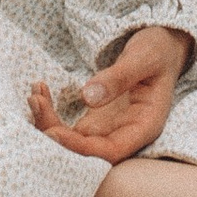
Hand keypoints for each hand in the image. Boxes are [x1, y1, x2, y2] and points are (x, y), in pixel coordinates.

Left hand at [29, 25, 191, 162]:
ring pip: (75, 141)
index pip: (111, 151)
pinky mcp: (97, 120)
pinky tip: (40, 94)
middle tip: (36, 104)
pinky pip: (71, 127)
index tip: (54, 132)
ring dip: (50, 124)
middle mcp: (126, 134)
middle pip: (88, 151)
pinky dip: (53, 114)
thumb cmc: (158, 49)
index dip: (80, 149)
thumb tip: (88, 96)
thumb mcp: (143, 57)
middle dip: (57, 135)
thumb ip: (119, 77)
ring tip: (35, 96)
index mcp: (145, 126)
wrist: (161, 44)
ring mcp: (110, 128)